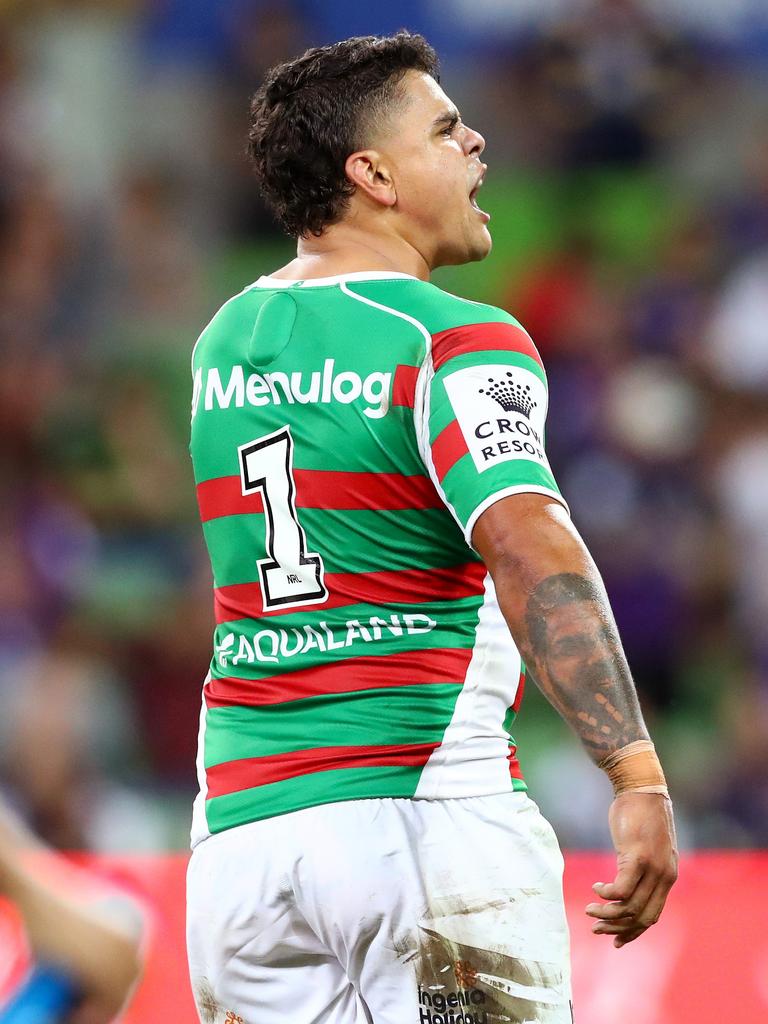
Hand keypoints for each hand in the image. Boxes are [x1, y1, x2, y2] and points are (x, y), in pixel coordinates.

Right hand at [586, 791, 677, 947]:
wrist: (642, 787)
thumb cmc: (640, 814)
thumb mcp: (647, 847)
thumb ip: (643, 867)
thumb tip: (627, 884)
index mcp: (668, 876)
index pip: (653, 916)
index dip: (633, 933)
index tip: (615, 940)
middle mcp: (664, 876)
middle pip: (641, 918)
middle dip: (617, 928)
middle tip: (597, 927)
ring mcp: (652, 867)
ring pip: (630, 907)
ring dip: (607, 914)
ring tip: (590, 909)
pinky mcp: (637, 856)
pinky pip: (621, 889)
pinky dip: (606, 895)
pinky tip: (596, 889)